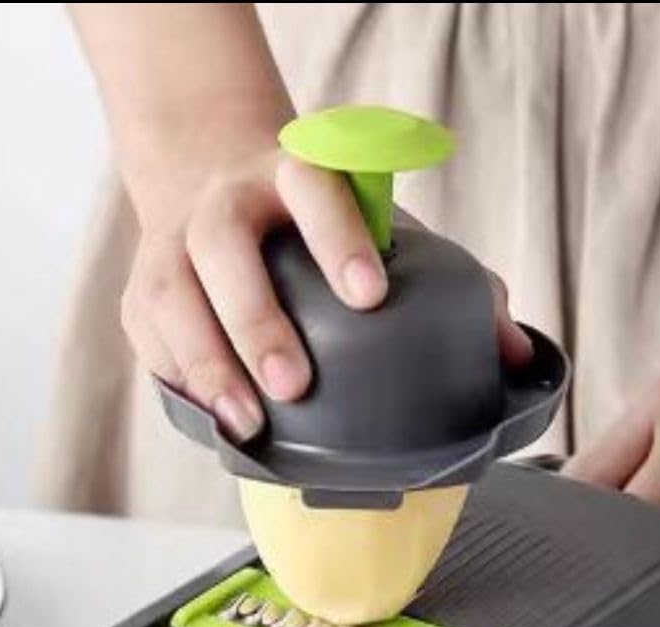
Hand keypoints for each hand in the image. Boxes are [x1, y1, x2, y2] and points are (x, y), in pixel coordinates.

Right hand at [121, 132, 531, 443]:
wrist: (215, 180)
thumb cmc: (315, 224)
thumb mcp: (383, 230)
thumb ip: (455, 285)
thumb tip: (517, 355)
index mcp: (294, 171)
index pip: (315, 188)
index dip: (340, 238)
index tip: (370, 294)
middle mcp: (226, 200)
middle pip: (225, 249)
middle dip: (258, 319)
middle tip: (297, 384)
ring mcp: (173, 242)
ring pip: (174, 296)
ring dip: (208, 363)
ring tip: (247, 423)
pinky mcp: (142, 289)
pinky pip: (149, 335)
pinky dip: (176, 377)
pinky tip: (212, 417)